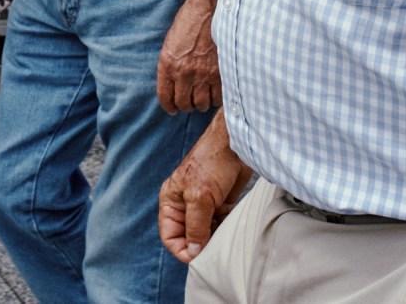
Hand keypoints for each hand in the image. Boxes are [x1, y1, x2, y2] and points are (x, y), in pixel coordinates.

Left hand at [157, 0, 220, 112]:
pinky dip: (217, 98)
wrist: (209, 7)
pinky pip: (218, 97)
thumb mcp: (171, 42)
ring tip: (203, 97)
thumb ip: (171, 65)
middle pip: (184, 104)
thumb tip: (174, 84)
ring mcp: (204, 74)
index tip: (172, 109)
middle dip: (186, 106)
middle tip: (190, 102)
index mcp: (168, 64)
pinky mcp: (221, 72)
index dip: (169, 107)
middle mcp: (184, 73)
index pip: (165, 97)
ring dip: (202, 103)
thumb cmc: (189, 21)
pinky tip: (216, 92)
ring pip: (202, 104)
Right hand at [159, 116, 252, 263]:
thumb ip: (196, 227)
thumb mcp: (200, 197)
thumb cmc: (211, 163)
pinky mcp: (218, 204)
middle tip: (214, 249)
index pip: (170, 235)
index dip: (181, 250)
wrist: (236, 145)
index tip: (197, 259)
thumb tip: (193, 253)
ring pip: (204, 233)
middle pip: (187, 236)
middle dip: (199, 245)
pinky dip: (224, 229)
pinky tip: (230, 226)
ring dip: (214, 238)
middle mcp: (184, 205)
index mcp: (171, 201)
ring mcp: (202, 205)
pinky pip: (219, 225)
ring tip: (223, 235)